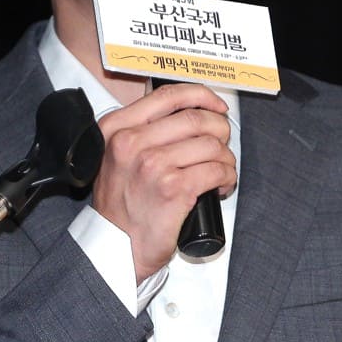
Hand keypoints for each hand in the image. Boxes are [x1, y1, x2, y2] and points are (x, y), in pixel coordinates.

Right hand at [94, 83, 235, 283]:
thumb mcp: (117, 155)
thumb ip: (141, 130)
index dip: (201, 95)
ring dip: (225, 156)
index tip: (215, 105)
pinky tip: (221, 185)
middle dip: (219, 128)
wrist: (114, 246)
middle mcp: (131, 141)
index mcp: (117, 127)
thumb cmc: (120, 204)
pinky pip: (216, 171)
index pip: (168, 95)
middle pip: (194, 118)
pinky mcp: (173, 188)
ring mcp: (152, 164)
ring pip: (210, 144)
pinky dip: (227, 176)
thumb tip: (188, 113)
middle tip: (223, 141)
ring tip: (222, 169)